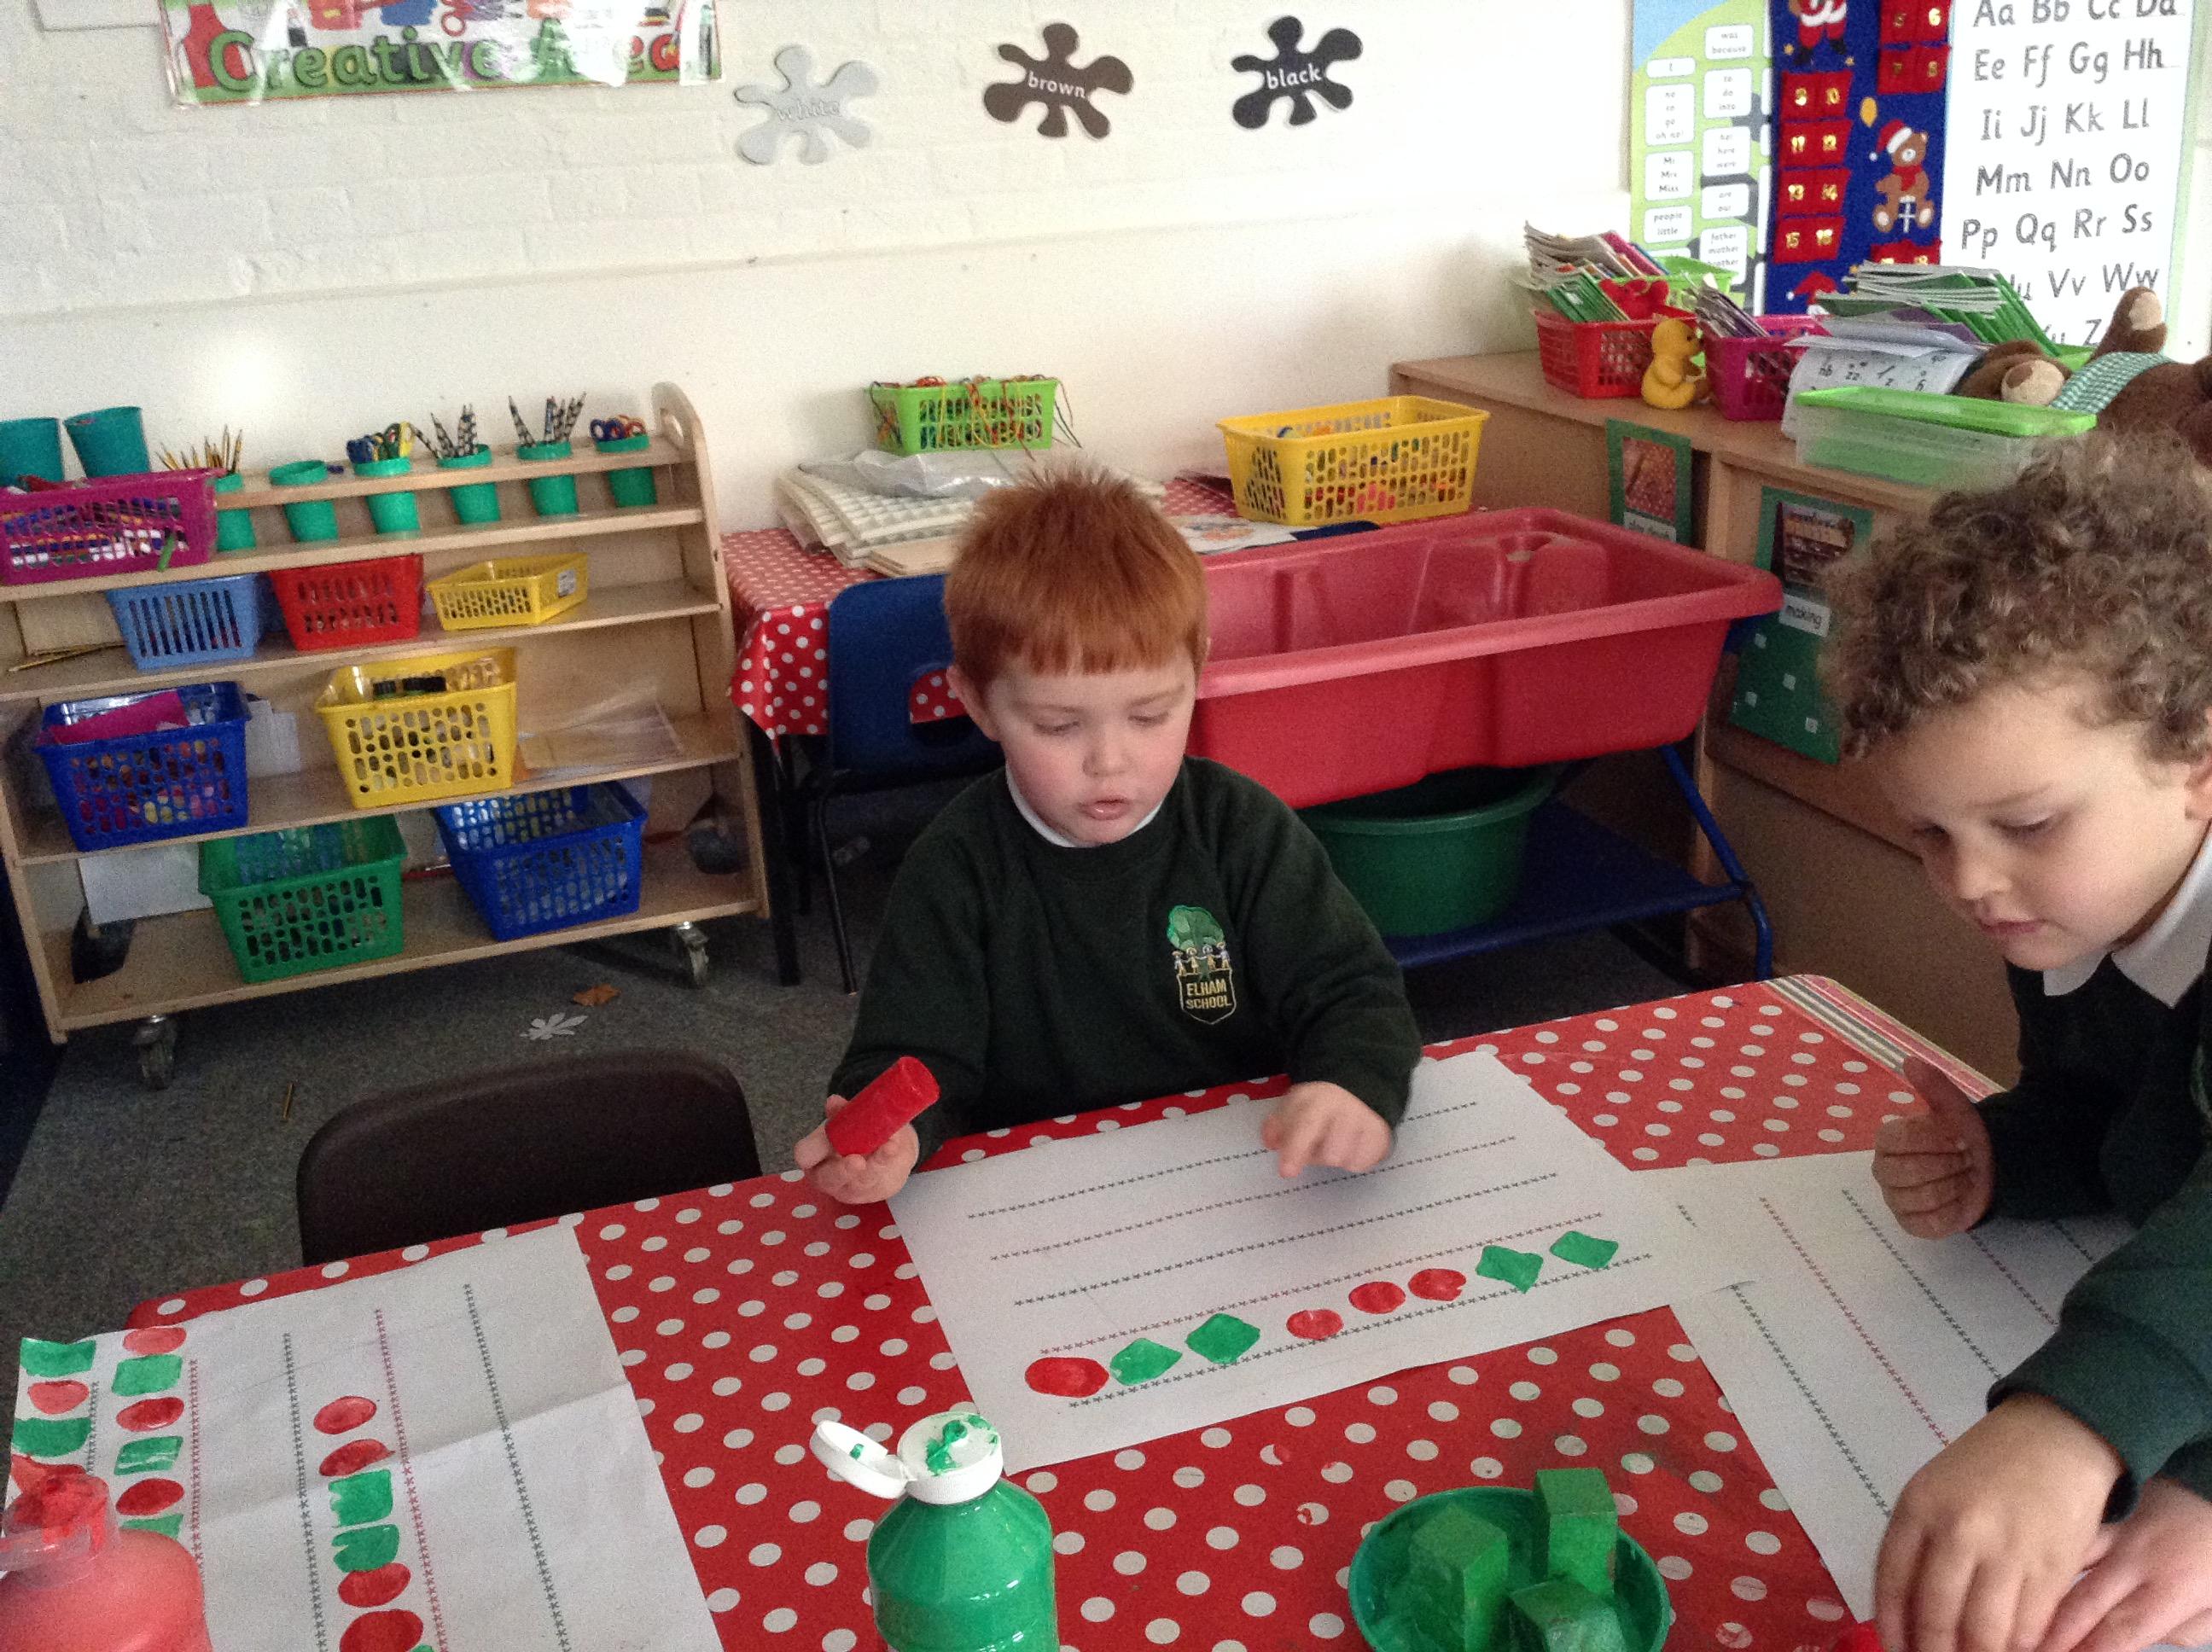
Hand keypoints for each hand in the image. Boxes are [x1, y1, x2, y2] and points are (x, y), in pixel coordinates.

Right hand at [794, 1093, 918, 1204]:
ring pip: (859, 1183)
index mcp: (815, 1157)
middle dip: (842, 1171)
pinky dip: (887, 1162)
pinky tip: (893, 1148)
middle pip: (828, 1179)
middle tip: (857, 1161)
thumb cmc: (858, 1134)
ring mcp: (849, 1189)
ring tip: (888, 1146)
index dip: (813, 1149)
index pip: (805, 1155)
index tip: (827, 1137)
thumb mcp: (850, 1120)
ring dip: (875, 1164)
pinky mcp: (872, 1193)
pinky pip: (879, 1182)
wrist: (889, 1148)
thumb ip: (841, 1112)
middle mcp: (827, 1177)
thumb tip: (833, 1102)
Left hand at [1261, 1082, 1390, 1177]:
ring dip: (1335, 1158)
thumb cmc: (1320, 1103)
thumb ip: (1278, 1124)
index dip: (1296, 1150)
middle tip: (1315, 1143)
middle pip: (1329, 1153)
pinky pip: (1363, 1164)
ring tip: (1334, 1143)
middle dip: (1316, 1155)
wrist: (1358, 1086)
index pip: (1308, 1126)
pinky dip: (1353, 1160)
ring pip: (1346, 1161)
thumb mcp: (1295, 1105)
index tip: (1287, 1172)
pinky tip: (1350, 1146)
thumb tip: (1270, 1142)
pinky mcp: (1383, 1137)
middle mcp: (1349, 1110)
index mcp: (1321, 1099)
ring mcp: (1369, 1123)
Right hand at [1873, 1056, 1994, 1238]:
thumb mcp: (1953, 1108)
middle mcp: (1883, 1170)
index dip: (1935, 1138)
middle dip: (1948, 1164)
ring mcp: (1895, 1199)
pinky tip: (1959, 1197)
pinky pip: (1930, 1222)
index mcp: (1887, 1140)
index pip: (1901, 1138)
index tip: (1959, 1135)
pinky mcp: (1910, 1224)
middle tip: (1965, 1157)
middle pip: (1910, 1171)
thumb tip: (1910, 1061)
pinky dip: (1953, 1210)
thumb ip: (1934, 1086)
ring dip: (1955, 1185)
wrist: (1982, 1168)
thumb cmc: (1960, 1136)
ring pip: (1924, 1197)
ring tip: (1964, 1176)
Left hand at [1876, 1394, 2122, 1651]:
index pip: (1892, 1582)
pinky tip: (2007, 1650)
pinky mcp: (2052, 1570)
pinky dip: (2016, 1648)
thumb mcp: (1934, 1489)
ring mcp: (2007, 1553)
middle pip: (1936, 1616)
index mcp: (1918, 1507)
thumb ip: (1918, 1542)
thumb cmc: (1988, 1466)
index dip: (1892, 1627)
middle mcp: (1958, 1532)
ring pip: (1984, 1633)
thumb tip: (1906, 1610)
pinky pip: (2027, 1627)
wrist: (2058, 1437)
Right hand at [2037, 1477, 2211, 1651]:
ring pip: (2064, 1561)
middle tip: (2026, 1649)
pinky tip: (2020, 1562)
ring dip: (2038, 1591)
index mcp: (2174, 1587)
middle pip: (2085, 1601)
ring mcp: (2115, 1527)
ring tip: (2015, 1612)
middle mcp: (2138, 1557)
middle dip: (2053, 1633)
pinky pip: (2067, 1531)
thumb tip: (2134, 1641)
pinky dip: (2042, 1548)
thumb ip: (2180, 1631)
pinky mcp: (2101, 1507)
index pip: (2121, 1631)